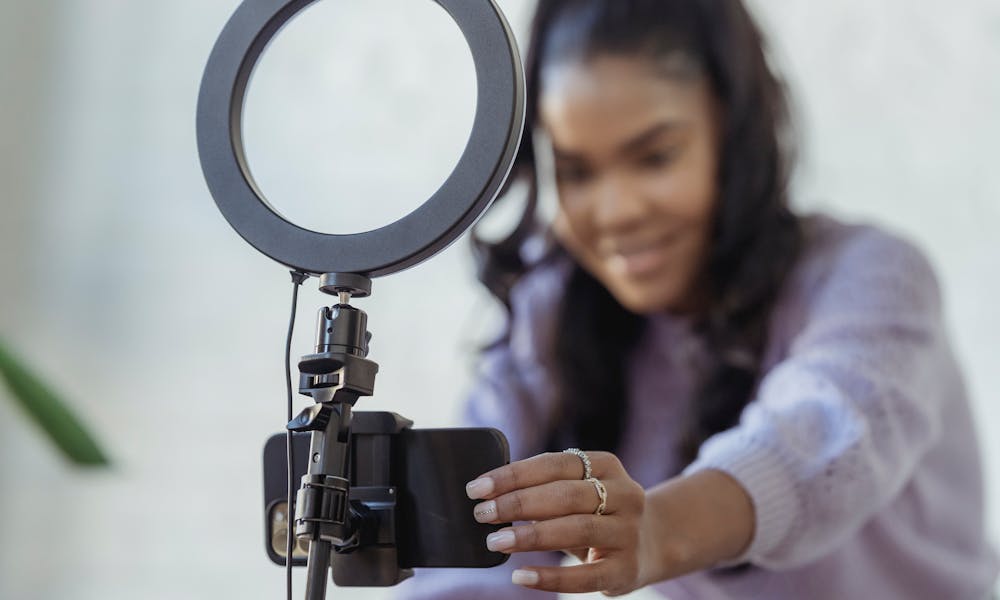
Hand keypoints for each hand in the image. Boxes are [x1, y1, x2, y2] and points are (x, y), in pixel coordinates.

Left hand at [465, 450, 651, 595]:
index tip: (477, 488)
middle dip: (517, 503)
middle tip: (482, 514)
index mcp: (606, 465)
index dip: (513, 475)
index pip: (554, 464)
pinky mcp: (626, 569)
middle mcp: (624, 494)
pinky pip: (585, 575)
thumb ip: (544, 487)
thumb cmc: (596, 512)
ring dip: (530, 535)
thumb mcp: (579, 490)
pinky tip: (521, 576)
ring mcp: (628, 532)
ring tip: (496, 541)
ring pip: (576, 529)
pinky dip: (550, 577)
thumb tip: (489, 494)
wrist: (650, 543)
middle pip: (565, 494)